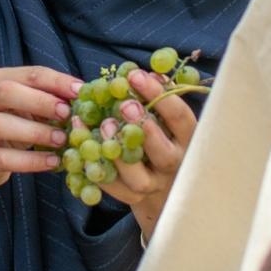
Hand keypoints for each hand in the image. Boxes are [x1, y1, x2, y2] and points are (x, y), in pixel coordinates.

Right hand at [0, 66, 80, 190]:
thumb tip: (85, 96)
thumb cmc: (14, 126)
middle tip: (66, 113)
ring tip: (61, 140)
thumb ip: (50, 100)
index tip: (79, 91)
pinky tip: (52, 162)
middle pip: (6, 92)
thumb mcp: (29, 109)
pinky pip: (2, 158)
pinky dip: (30, 161)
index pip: (29, 74)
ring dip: (34, 131)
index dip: (56, 81)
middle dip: (40, 101)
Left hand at [101, 69, 196, 241]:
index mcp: (187, 139)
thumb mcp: (168, 119)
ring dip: (117, 152)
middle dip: (143, 128)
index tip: (135, 75)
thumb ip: (160, 98)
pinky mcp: (133, 199)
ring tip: (103, 125)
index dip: (159, 95)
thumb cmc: (166, 139)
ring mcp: (154, 186)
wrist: (165, 189)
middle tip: (124, 105)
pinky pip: (113, 189)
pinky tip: (83, 146)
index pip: (180, 118)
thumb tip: (148, 71)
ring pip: (137, 179)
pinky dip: (97, 169)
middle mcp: (174, 165)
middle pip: (163, 153)